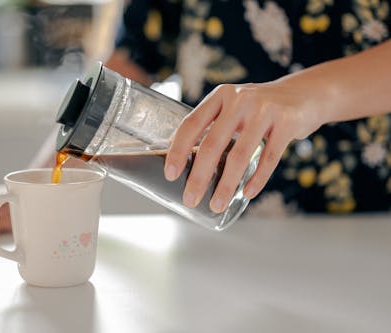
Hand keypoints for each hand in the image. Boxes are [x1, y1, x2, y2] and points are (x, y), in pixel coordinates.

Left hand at [164, 80, 324, 212]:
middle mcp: (239, 100)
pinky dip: (257, 180)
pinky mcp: (286, 123)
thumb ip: (215, 127)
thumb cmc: (261, 108)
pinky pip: (269, 158)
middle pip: (212, 144)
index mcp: (220, 96)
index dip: (178, 150)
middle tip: (190, 198)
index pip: (191, 124)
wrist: (305, 94)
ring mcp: (264, 110)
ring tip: (217, 204)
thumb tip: (189, 163)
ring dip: (226, 185)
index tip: (171, 174)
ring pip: (239, 155)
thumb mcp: (234, 107)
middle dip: (199, 176)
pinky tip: (247, 194)